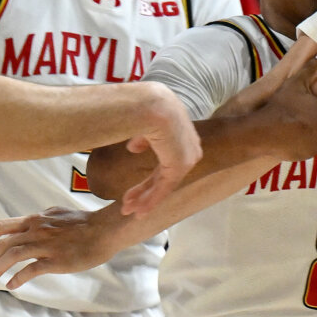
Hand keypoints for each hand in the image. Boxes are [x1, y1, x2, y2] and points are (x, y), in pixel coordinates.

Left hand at [0, 208, 114, 288]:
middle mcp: (37, 230)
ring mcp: (46, 245)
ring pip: (12, 256)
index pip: (1, 226)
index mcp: (35, 220)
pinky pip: (31, 270)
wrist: (106, 229)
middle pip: (2, 244)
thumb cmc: (86, 223)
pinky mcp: (57, 260)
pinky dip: (18, 278)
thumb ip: (41, 220)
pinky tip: (12, 285)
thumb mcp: (58, 214)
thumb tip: (31, 222)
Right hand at [116, 89, 203, 216]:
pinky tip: (139, 211)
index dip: (148, 178)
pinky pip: (164, 188)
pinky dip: (151, 200)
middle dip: (144, 191)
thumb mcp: (144, 124)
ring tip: (129, 212)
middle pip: (163, 176)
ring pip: (163, 185)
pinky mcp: (180, 166)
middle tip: (128, 204)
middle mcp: (188, 148)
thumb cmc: (143, 107)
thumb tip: (134, 149)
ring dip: (144, 199)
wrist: (150, 104)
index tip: (132, 188)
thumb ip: (143, 139)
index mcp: (180, 135)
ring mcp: (186, 157)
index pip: (165, 163)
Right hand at [246, 48, 316, 158]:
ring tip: (300, 123)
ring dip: (316, 128)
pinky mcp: (309, 154)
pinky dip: (307, 141)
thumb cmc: (281, 105)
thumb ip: (312, 68)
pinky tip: (295, 135)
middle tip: (309, 109)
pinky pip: (313, 146)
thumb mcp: (295, 83)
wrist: (264, 133)